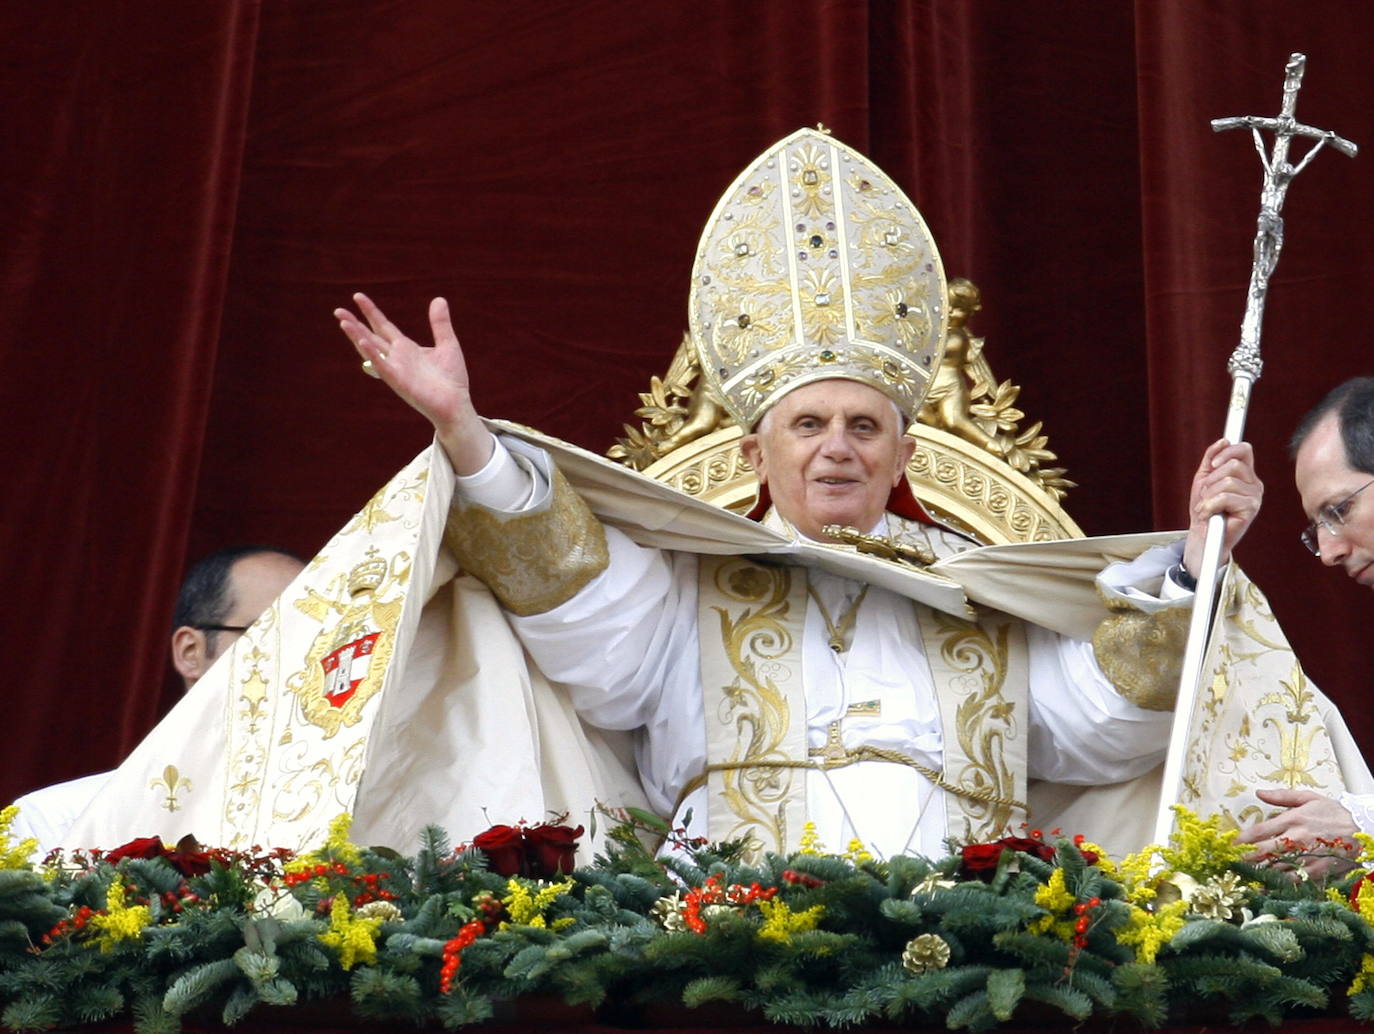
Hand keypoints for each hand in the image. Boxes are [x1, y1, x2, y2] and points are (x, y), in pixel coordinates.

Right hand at [335, 294, 492, 474]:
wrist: (456, 405)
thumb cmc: (451, 379)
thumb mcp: (447, 344)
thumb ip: (440, 323)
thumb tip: (438, 299)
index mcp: (406, 348)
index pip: (383, 326)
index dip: (370, 311)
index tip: (357, 296)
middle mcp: (397, 357)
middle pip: (371, 336)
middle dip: (354, 323)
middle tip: (338, 310)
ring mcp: (396, 369)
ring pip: (371, 350)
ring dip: (356, 336)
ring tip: (343, 322)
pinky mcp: (399, 382)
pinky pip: (382, 366)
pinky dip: (372, 354)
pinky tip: (362, 341)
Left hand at [1182, 439, 1262, 577]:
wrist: (1202, 534)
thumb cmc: (1204, 508)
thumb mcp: (1204, 479)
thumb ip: (1211, 458)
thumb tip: (1223, 441)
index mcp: (1245, 474)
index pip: (1244, 450)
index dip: (1226, 452)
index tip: (1211, 464)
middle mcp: (1254, 484)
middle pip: (1233, 465)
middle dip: (1211, 480)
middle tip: (1206, 495)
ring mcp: (1254, 496)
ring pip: (1227, 481)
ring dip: (1208, 495)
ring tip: (1206, 506)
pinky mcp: (1251, 509)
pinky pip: (1225, 496)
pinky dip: (1210, 505)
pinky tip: (1208, 514)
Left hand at [1238, 789, 1357, 877]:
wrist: (1365, 829)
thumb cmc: (1334, 812)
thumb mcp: (1309, 798)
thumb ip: (1281, 796)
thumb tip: (1258, 793)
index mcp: (1291, 819)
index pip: (1258, 832)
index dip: (1240, 840)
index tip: (1229, 846)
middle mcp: (1296, 839)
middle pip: (1262, 852)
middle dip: (1244, 858)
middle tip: (1231, 863)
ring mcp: (1307, 856)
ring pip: (1275, 867)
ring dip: (1258, 871)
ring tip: (1244, 875)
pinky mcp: (1318, 870)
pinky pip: (1294, 879)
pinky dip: (1279, 882)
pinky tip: (1267, 885)